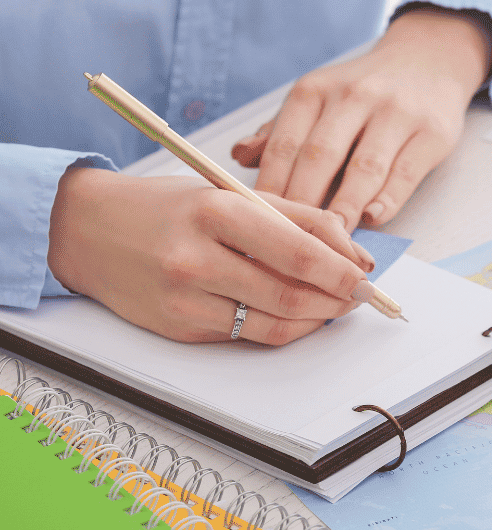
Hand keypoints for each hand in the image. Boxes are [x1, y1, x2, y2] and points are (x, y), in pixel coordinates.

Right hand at [47, 168, 376, 344]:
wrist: (87, 229)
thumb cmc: (169, 207)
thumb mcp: (231, 193)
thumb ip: (298, 218)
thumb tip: (355, 254)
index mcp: (217, 211)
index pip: (300, 252)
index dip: (343, 271)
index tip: (367, 277)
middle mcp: (198, 257)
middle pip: (293, 295)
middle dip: (337, 300)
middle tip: (358, 296)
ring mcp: (185, 298)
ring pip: (275, 325)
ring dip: (316, 320)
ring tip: (333, 305)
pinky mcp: (179, 327)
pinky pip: (247, 336)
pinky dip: (282, 329)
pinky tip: (295, 314)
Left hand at [231, 6, 491, 230]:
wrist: (428, 59)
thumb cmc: (365, 90)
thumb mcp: (318, 97)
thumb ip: (280, 129)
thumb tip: (239, 156)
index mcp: (316, 90)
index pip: (286, 144)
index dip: (271, 187)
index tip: (260, 223)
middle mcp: (354, 96)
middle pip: (320, 157)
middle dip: (303, 203)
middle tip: (291, 242)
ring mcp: (395, 113)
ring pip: (364, 168)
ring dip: (345, 208)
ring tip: (331, 241)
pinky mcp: (431, 132)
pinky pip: (405, 173)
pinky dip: (388, 199)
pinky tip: (374, 218)